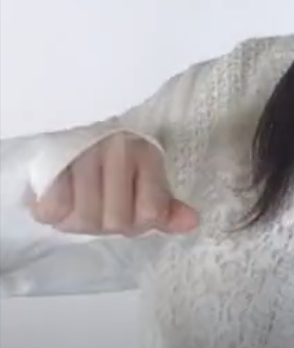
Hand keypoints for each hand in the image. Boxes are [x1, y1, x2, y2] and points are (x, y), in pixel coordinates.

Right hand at [26, 133, 199, 235]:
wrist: (66, 124)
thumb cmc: (110, 159)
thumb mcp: (144, 177)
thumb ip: (165, 206)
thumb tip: (192, 222)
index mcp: (144, 153)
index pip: (149, 214)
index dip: (137, 221)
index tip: (128, 207)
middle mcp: (117, 149)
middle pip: (116, 222)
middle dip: (106, 221)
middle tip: (96, 205)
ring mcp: (82, 153)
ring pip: (86, 220)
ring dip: (78, 218)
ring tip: (76, 201)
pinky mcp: (47, 163)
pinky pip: (54, 210)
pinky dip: (54, 211)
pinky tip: (57, 197)